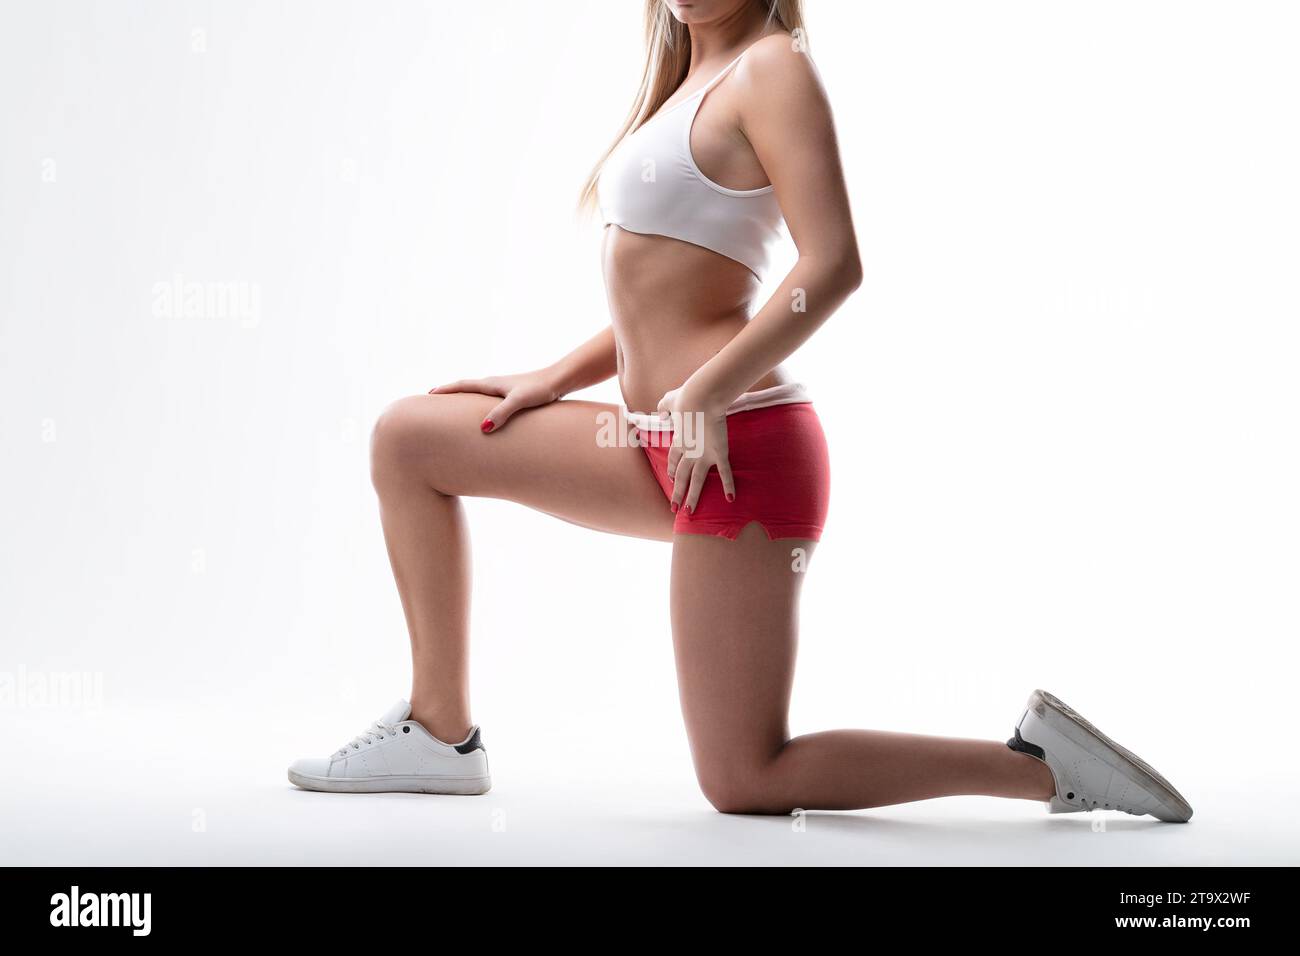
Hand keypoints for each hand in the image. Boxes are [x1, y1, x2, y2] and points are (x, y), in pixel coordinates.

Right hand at [430, 370, 560, 432]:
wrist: (560, 379)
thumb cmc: (540, 389)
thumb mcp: (519, 402)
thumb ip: (502, 413)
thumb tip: (483, 428)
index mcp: (491, 383)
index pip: (461, 385)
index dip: (445, 390)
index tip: (428, 394)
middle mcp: (494, 383)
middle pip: (466, 387)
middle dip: (449, 393)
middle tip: (433, 399)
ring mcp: (504, 388)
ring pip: (477, 393)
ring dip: (463, 398)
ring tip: (453, 408)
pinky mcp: (513, 394)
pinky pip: (488, 399)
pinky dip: (478, 404)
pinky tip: (484, 413)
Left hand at [656, 385, 735, 513]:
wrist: (700, 399)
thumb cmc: (686, 396)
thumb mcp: (669, 399)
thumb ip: (664, 406)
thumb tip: (660, 411)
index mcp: (679, 440)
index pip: (673, 459)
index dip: (671, 469)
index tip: (669, 478)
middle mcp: (689, 452)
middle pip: (681, 476)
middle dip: (677, 492)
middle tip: (674, 507)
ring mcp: (703, 454)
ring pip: (697, 480)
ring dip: (694, 496)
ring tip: (690, 511)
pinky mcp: (718, 453)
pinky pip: (724, 473)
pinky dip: (728, 485)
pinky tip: (730, 499)